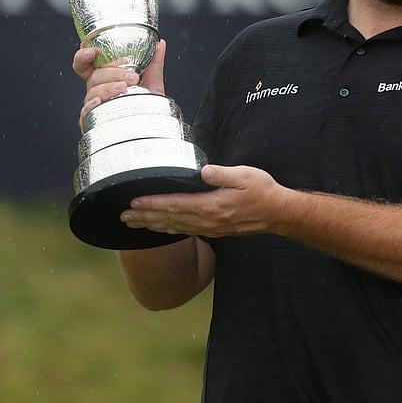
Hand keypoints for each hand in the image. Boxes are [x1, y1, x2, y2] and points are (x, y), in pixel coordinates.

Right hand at [71, 40, 167, 130]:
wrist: (152, 129)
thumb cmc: (146, 107)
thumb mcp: (153, 83)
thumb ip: (154, 64)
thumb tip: (161, 44)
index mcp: (105, 78)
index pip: (87, 63)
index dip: (85, 55)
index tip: (94, 51)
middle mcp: (97, 90)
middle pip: (94, 76)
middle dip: (113, 73)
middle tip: (132, 77)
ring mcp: (94, 105)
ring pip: (92, 92)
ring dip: (108, 88)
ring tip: (124, 88)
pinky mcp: (93, 122)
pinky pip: (86, 113)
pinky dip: (91, 106)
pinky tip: (99, 102)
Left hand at [120, 165, 293, 237]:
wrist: (278, 213)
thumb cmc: (262, 191)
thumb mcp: (245, 176)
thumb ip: (223, 174)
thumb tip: (204, 171)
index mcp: (211, 206)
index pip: (175, 204)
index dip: (153, 204)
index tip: (134, 203)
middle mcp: (207, 220)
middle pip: (169, 219)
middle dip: (144, 217)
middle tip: (123, 217)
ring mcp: (209, 228)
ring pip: (174, 228)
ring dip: (151, 225)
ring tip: (132, 224)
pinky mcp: (213, 230)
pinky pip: (184, 231)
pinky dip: (167, 230)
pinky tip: (157, 228)